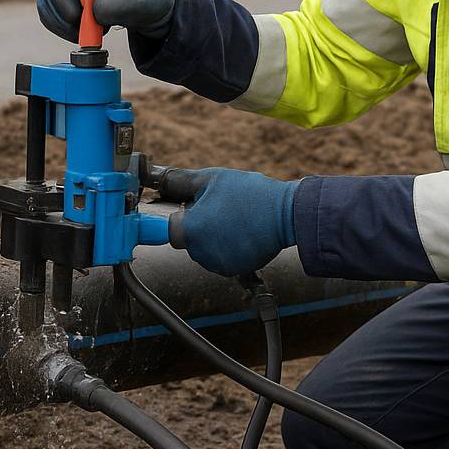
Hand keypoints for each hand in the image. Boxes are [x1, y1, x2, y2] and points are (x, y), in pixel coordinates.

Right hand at [37, 0, 175, 42]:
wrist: (144, 11)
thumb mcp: (145, 1)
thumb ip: (123, 3)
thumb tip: (92, 10)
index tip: (83, 2)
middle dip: (65, 6)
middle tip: (81, 22)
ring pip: (47, 0)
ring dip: (62, 22)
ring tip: (89, 31)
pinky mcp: (59, 2)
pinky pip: (47, 16)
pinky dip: (60, 29)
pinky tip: (81, 34)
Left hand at [169, 168, 297, 276]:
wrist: (287, 214)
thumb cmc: (250, 194)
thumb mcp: (212, 179)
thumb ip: (181, 182)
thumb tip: (161, 182)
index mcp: (192, 230)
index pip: (169, 229)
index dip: (179, 218)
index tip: (186, 212)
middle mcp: (202, 252)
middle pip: (188, 240)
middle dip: (198, 226)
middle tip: (217, 209)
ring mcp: (219, 264)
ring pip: (205, 251)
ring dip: (212, 238)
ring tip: (232, 220)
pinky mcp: (235, 270)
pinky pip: (222, 259)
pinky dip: (228, 248)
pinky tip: (241, 232)